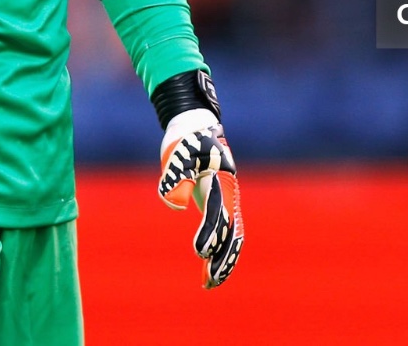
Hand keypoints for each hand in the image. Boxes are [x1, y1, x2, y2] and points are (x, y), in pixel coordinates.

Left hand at [158, 108, 243, 287]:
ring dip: (223, 260)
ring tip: (209, 283)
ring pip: (232, 236)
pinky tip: (207, 265)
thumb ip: (175, 177)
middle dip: (222, 257)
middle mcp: (228, 194)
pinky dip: (220, 250)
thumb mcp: (178, 154)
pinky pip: (225, 232)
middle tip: (209, 281)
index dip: (211, 233)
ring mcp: (226, 200)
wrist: (196, 125)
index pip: (219, 213)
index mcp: (221, 181)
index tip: (200, 252)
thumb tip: (175, 206)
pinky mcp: (219, 204)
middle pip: (231, 231)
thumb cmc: (186, 139)